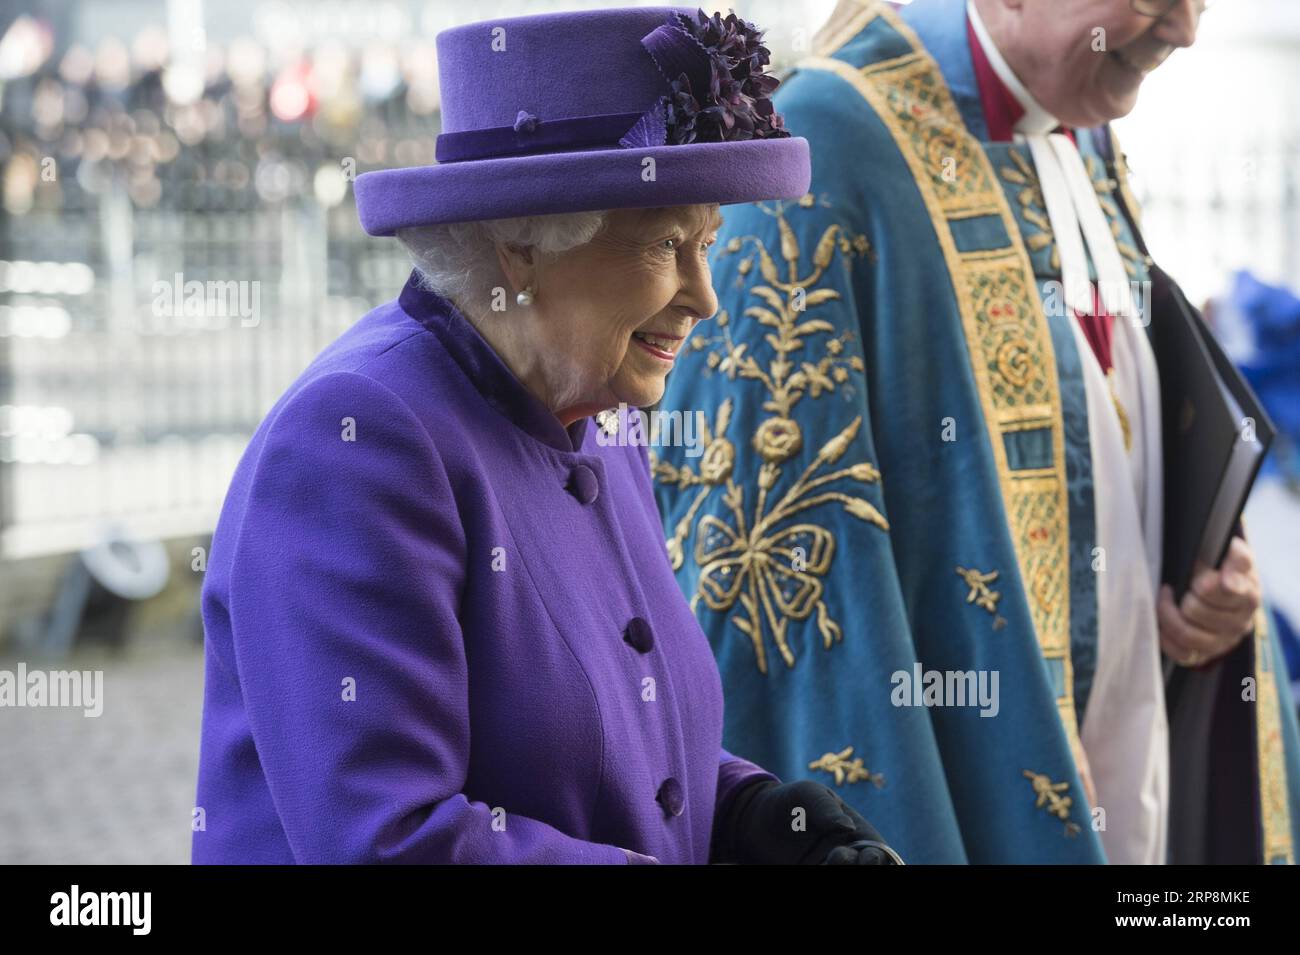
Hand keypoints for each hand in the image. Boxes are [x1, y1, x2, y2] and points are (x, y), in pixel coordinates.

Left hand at [721, 779, 901, 864]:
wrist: (754, 820)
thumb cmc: (789, 800)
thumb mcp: (808, 794)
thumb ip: (825, 807)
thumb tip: (848, 826)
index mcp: (856, 835)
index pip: (880, 853)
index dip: (879, 859)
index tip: (865, 857)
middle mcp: (848, 858)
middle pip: (867, 871)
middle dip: (860, 870)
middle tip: (837, 858)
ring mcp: (828, 869)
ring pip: (845, 879)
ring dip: (841, 876)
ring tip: (820, 865)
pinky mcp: (809, 877)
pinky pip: (822, 885)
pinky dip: (820, 881)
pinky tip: (810, 868)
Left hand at [1157, 536, 1259, 667]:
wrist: (1217, 585)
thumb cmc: (1220, 567)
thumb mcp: (1233, 555)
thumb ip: (1237, 557)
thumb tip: (1228, 581)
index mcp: (1248, 595)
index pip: (1227, 593)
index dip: (1207, 586)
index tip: (1199, 581)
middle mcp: (1240, 623)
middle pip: (1198, 612)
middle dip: (1184, 596)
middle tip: (1177, 586)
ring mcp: (1223, 642)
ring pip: (1189, 636)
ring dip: (1169, 615)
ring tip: (1165, 599)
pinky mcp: (1205, 655)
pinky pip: (1183, 655)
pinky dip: (1167, 639)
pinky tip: (1162, 623)